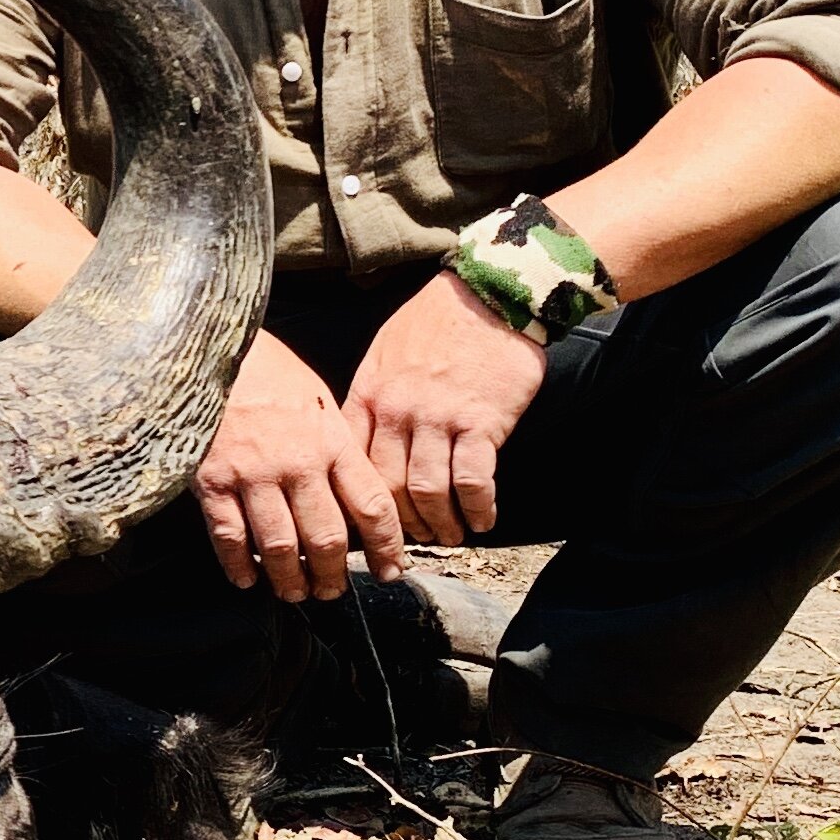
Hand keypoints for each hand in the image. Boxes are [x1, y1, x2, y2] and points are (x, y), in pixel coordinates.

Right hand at [195, 331, 406, 602]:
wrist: (209, 347)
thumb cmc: (266, 371)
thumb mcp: (317, 400)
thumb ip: (336, 448)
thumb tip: (353, 497)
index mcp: (332, 441)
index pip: (372, 507)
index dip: (387, 548)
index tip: (391, 570)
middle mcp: (298, 462)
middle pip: (329, 538)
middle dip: (335, 575)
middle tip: (334, 592)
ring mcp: (253, 474)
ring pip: (281, 547)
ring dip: (291, 580)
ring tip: (295, 593)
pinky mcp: (212, 481)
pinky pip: (230, 538)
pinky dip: (240, 567)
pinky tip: (247, 580)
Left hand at [341, 271, 547, 544]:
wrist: (488, 294)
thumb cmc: (435, 324)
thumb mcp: (383, 356)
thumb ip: (370, 402)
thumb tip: (359, 447)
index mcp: (367, 397)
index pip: (350, 466)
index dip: (357, 504)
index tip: (366, 528)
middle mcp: (396, 412)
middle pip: (386, 488)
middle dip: (398, 527)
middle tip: (411, 545)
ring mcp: (437, 418)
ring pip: (426, 492)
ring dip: (440, 524)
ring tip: (450, 537)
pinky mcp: (480, 421)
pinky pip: (472, 480)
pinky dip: (477, 508)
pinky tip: (483, 520)